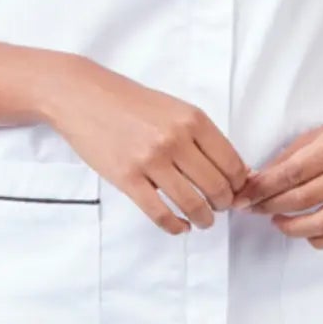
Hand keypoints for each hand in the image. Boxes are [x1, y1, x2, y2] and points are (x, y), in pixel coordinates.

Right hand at [38, 55, 246, 233]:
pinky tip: (180, 226)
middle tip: (220, 207)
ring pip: (192, 204)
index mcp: (192, 120)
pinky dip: (175, 226)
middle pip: (217, 187)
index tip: (236, 191)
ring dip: (204, 219)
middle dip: (224, 204)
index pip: (232, 163)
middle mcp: (175, 139)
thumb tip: (236, 170)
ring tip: (203, 220)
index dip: (239, 184)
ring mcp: (150, 160)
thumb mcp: (174, 108)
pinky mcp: (127, 178)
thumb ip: (203, 136)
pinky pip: (160, 213)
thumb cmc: (130, 102)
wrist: (83, 97)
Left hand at [234, 95, 322, 247]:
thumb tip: (258, 180)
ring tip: (277, 222)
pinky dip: (322, 240)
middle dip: (271, 206)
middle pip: (305, 197)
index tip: (244, 196)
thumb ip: (291, 155)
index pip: (294, 172)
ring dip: (293, 227)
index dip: (264, 187)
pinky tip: (307, 234)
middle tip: (253, 209)